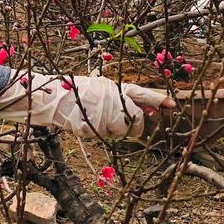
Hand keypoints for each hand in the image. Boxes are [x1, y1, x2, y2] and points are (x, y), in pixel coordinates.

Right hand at [0, 73, 173, 140]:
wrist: (50, 98)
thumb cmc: (76, 91)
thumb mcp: (100, 88)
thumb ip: (123, 98)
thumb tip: (150, 110)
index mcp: (112, 87)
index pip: (141, 93)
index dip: (157, 99)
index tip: (173, 105)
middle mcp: (109, 100)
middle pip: (135, 120)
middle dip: (134, 127)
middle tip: (128, 127)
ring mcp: (100, 115)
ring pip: (119, 132)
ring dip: (112, 130)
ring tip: (97, 119)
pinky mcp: (90, 128)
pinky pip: (101, 137)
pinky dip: (95, 133)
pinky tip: (85, 122)